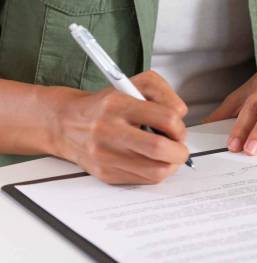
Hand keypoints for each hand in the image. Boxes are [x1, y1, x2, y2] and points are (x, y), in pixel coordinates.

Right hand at [49, 71, 188, 184]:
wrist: (67, 124)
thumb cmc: (106, 104)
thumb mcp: (134, 84)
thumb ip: (163, 92)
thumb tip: (180, 114)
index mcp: (118, 104)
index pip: (165, 118)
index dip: (180, 126)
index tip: (178, 128)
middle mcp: (109, 130)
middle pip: (159, 148)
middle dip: (180, 151)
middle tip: (180, 148)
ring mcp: (106, 155)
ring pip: (155, 171)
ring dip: (171, 165)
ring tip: (169, 155)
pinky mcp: (105, 173)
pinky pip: (143, 180)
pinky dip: (156, 172)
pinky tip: (153, 161)